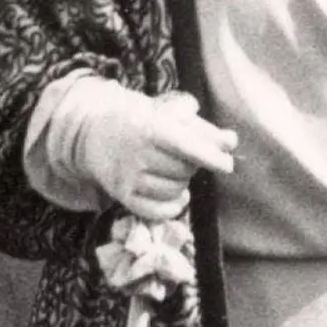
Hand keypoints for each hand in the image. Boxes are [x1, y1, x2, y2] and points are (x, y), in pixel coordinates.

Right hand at [56, 79, 237, 222]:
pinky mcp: (122, 195)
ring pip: (173, 191)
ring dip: (183, 185)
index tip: (227, 165)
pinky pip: (157, 211)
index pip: (185, 145)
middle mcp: (137, 154)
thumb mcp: (170, 115)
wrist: (95, 133)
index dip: (210, 156)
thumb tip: (231, 142)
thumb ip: (202, 128)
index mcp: (150, 128)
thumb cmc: (143, 122)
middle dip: (193, 166)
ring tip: (174, 172)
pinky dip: (173, 207)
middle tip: (186, 158)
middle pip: (183, 170)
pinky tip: (177, 196)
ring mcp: (128, 177)